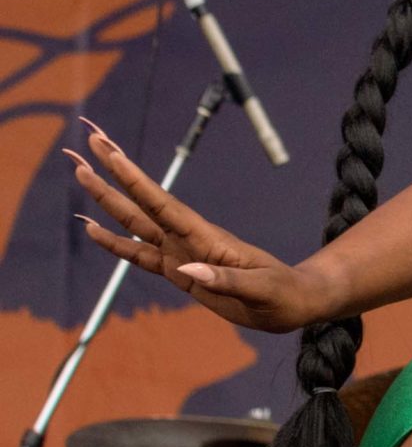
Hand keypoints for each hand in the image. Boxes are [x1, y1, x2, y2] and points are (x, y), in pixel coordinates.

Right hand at [65, 120, 335, 332]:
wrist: (294, 303)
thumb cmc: (284, 294)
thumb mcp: (262, 290)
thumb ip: (227, 280)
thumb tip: (186, 269)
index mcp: (207, 238)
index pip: (162, 203)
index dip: (134, 178)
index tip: (111, 151)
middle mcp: (189, 238)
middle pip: (142, 202)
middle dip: (113, 174)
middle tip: (87, 142)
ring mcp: (181, 252)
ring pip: (135, 222)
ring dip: (107, 200)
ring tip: (81, 174)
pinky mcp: (179, 272)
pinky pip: (139, 253)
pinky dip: (113, 242)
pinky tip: (93, 230)